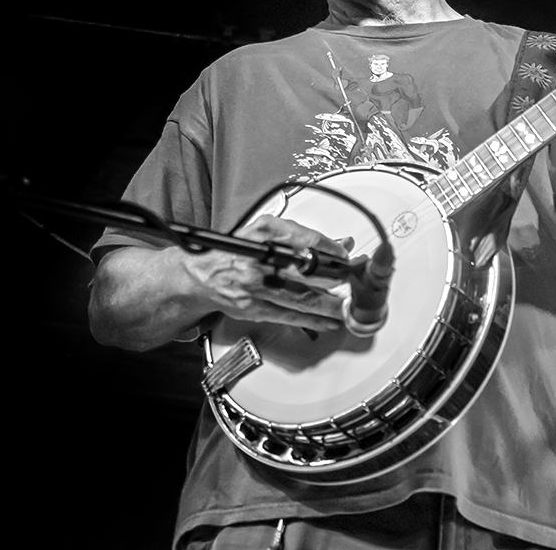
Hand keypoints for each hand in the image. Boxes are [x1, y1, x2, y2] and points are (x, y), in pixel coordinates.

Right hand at [183, 214, 352, 332]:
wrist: (199, 276)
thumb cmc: (235, 252)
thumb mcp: (266, 234)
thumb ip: (303, 237)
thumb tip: (340, 244)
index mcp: (263, 234)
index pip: (306, 240)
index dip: (331, 250)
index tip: (347, 258)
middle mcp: (258, 259)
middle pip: (307, 271)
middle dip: (336, 279)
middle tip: (356, 284)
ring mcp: (254, 285)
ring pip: (301, 297)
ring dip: (329, 305)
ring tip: (348, 307)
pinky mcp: (252, 307)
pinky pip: (289, 315)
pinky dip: (312, 320)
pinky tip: (328, 321)